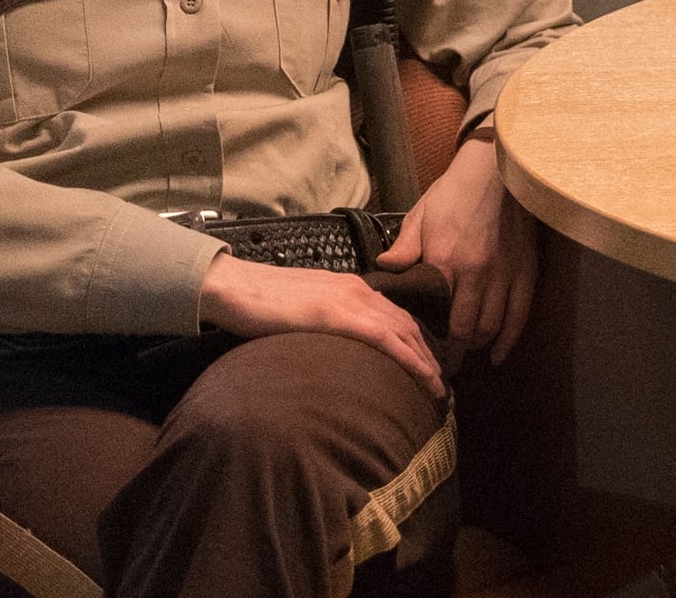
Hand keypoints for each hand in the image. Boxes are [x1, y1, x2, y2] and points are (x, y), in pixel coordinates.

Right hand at [199, 253, 445, 397]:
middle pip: (409, 326)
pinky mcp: (339, 314)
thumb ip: (326, 322)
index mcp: (352, 288)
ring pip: (406, 333)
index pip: (397, 317)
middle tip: (442, 385)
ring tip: (439, 389)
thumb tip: (335, 347)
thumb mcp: (304, 310)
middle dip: (430, 356)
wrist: (232, 286)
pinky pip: (387, 339)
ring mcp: (351, 301)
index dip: (417, 343)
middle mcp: (360, 291)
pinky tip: (424, 378)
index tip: (429, 367)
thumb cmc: (259, 302)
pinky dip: (411, 359)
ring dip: (427, 362)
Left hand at [377, 135, 537, 363]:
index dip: (431, 342)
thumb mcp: (421, 214)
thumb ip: (404, 248)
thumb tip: (384, 271)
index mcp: (446, 261)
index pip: (438, 316)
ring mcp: (506, 273)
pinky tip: (499, 354)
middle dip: (456, 353)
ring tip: (466, 354)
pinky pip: (521, 313)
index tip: (422, 356)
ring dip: (479, 346)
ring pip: (494, 326)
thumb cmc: (455, 190)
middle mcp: (478, 273)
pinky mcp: (527, 269)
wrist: (498, 166)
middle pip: (468, 329)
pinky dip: (510, 338)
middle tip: (443, 366)